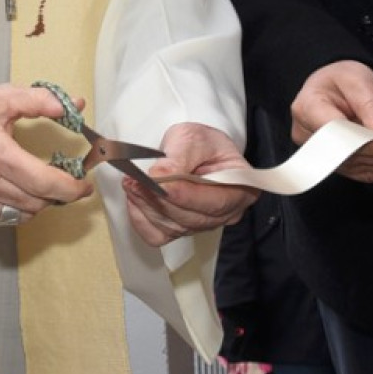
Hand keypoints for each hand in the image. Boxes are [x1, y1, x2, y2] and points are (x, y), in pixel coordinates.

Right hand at [0, 70, 91, 223]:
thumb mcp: (1, 97)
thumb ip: (39, 101)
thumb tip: (72, 106)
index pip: (44, 183)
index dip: (70, 189)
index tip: (84, 186)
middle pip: (35, 203)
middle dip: (56, 195)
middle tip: (64, 181)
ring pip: (18, 214)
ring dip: (36, 204)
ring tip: (40, 186)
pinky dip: (12, 208)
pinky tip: (13, 190)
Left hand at [120, 123, 257, 246]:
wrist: (194, 150)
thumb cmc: (202, 144)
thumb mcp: (194, 138)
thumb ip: (180, 155)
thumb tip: (158, 175)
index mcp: (241, 189)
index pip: (215, 202)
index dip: (186, 195)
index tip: (159, 184)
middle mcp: (225, 214)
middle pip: (191, 218)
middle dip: (160, 199)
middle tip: (135, 180)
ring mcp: (202, 225)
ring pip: (172, 227)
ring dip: (147, 206)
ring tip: (131, 183)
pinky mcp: (179, 230)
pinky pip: (157, 235)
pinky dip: (142, 219)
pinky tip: (136, 199)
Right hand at [290, 60, 372, 182]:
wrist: (337, 85)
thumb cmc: (343, 78)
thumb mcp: (358, 80)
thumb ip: (372, 105)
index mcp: (308, 108)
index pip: (337, 132)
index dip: (367, 142)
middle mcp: (309, 135)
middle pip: (349, 154)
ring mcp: (322, 153)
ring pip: (358, 166)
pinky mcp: (337, 163)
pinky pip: (363, 171)